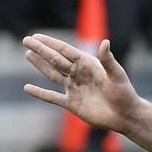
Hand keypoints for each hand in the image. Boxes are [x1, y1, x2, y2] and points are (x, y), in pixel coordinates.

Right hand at [23, 34, 139, 133]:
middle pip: (56, 60)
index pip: (65, 51)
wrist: (125, 115)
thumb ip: (108, 60)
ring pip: (53, 74)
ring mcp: (74, 88)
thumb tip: (105, 42)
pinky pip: (52, 97)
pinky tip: (27, 88)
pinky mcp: (72, 103)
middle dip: (41, 50)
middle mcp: (79, 74)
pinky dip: (40, 93)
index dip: (51, 43)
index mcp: (88, 65)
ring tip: (28, 54)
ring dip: (40, 65)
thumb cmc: (124, 94)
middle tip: (26, 40)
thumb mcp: (117, 75)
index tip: (36, 36)